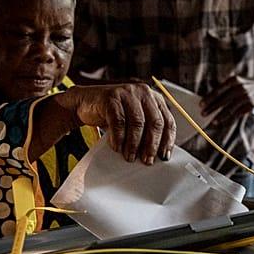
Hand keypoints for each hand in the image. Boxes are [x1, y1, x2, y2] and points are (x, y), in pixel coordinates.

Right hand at [55, 83, 175, 163]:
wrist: (85, 102)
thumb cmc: (112, 114)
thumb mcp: (133, 121)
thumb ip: (146, 131)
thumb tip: (156, 155)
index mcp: (154, 99)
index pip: (167, 121)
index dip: (167, 141)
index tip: (163, 156)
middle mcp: (144, 93)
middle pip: (155, 122)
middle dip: (151, 145)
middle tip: (147, 160)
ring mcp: (128, 93)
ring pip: (137, 122)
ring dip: (134, 144)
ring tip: (130, 157)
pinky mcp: (111, 97)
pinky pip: (118, 121)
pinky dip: (118, 137)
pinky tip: (117, 147)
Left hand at [201, 75, 253, 122]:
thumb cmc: (244, 84)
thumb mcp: (235, 81)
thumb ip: (224, 88)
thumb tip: (209, 100)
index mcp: (233, 80)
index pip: (218, 91)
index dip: (209, 98)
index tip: (201, 104)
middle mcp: (240, 88)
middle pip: (223, 100)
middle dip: (212, 108)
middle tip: (203, 114)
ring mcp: (245, 97)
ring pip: (230, 109)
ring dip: (220, 116)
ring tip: (212, 121)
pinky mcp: (250, 106)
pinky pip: (237, 114)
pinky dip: (229, 119)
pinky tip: (222, 122)